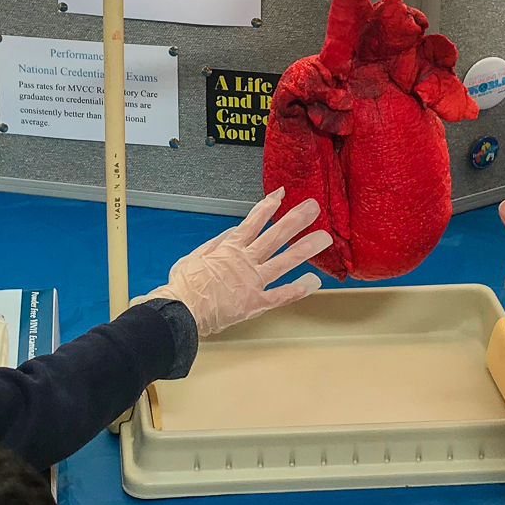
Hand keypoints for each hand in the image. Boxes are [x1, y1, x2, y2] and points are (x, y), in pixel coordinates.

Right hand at [143, 189, 331, 335]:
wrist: (181, 311)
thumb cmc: (183, 286)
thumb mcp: (195, 257)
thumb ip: (215, 245)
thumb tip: (231, 233)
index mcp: (230, 249)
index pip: (253, 222)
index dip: (268, 207)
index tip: (281, 194)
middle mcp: (245, 262)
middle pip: (275, 237)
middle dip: (295, 220)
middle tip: (313, 208)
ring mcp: (252, 282)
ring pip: (283, 262)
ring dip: (305, 249)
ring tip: (323, 238)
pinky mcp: (254, 303)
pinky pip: (279, 296)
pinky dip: (296, 291)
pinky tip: (313, 283)